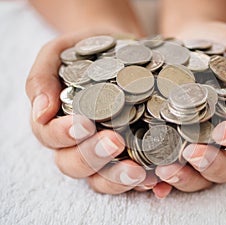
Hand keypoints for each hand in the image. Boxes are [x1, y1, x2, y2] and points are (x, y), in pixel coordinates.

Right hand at [25, 30, 157, 193]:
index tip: (82, 124)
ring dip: (117, 179)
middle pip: (75, 164)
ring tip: (138, 172)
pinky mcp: (130, 156)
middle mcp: (77, 144)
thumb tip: (41, 112)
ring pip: (102, 179)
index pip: (51, 136)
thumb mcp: (59, 52)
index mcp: (56, 122)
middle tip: (115, 142)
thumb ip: (42, 78)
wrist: (123, 50)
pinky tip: (156, 179)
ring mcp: (104, 153)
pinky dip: (143, 183)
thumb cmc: (88, 51)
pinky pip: (131, 178)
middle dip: (93, 157)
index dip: (63, 135)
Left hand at [155, 21, 225, 194]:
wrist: (186, 44)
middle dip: (212, 165)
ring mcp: (200, 146)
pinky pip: (174, 169)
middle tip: (192, 155)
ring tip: (165, 170)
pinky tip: (153, 181)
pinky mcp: (175, 147)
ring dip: (186, 177)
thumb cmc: (220, 46)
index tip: (223, 132)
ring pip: (201, 175)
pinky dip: (165, 180)